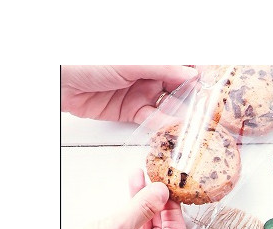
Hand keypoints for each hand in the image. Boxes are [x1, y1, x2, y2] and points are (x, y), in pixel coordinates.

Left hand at [61, 65, 197, 123]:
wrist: (59, 80)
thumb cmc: (88, 60)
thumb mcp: (131, 62)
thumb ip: (164, 69)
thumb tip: (192, 75)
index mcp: (152, 56)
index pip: (182, 64)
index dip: (198, 73)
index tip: (213, 84)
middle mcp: (149, 74)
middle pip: (179, 87)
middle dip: (193, 98)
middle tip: (207, 109)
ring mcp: (141, 93)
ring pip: (168, 106)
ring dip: (180, 114)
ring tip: (192, 123)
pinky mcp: (131, 112)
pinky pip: (152, 120)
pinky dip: (162, 125)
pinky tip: (171, 127)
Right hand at [61, 170, 187, 228]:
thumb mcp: (119, 227)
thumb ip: (144, 207)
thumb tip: (161, 193)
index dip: (173, 209)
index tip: (167, 192)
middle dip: (156, 203)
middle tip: (153, 182)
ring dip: (142, 205)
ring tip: (138, 180)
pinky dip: (129, 215)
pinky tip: (127, 198)